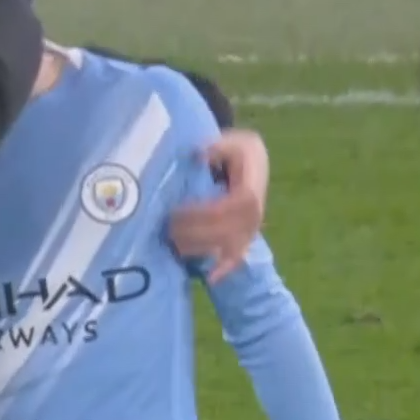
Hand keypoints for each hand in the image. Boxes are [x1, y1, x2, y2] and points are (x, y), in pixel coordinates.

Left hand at [167, 128, 269, 283]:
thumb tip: (199, 154)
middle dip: (192, 234)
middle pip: (222, 234)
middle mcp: (253, 217)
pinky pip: (235, 259)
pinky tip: (209, 278)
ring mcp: (249, 232)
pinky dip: (223, 270)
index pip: (223, 210)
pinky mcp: (244, 240)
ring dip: (198, 250)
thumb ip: (216, 146)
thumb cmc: (236, 152)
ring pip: (225, 250)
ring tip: (173, 244)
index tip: (175, 212)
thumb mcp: (231, 141)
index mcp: (249, 193)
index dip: (199, 215)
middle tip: (167, 229)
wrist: (252, 164)